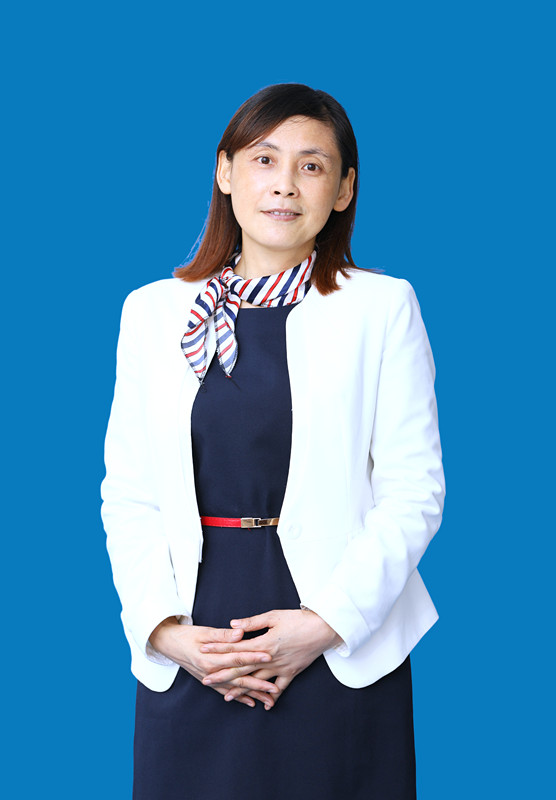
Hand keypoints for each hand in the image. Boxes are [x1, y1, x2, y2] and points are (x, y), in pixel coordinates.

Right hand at [149, 617, 278, 708]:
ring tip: (269, 700)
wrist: (169, 644)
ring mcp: (209, 679)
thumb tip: (240, 633)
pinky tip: (251, 702)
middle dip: (258, 684)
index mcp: (211, 658)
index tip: (269, 657)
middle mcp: (211, 672)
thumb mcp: (204, 631)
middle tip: (275, 689)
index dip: (253, 658)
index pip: (237, 658)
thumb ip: (224, 634)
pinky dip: (238, 697)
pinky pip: (225, 691)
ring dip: (252, 695)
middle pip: (238, 679)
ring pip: (234, 689)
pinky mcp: (208, 681)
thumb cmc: (187, 635)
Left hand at [199, 609, 341, 706]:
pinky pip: (279, 688)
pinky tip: (264, 704)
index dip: (218, 650)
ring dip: (242, 689)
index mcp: (264, 643)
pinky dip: (271, 697)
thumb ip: (252, 622)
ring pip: (257, 682)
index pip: (236, 648)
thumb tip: (233, 624)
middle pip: (242, 668)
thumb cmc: (299, 619)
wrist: (323, 629)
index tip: (204, 651)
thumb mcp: (274, 616)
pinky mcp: (292, 672)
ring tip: (227, 697)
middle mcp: (270, 659)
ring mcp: (281, 668)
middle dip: (222, 674)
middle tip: (206, 680)